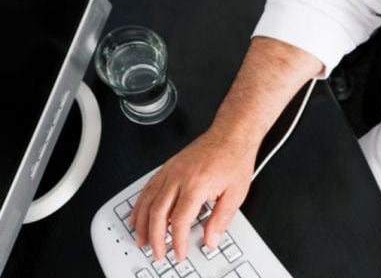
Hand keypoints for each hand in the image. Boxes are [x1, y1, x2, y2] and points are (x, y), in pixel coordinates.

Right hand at [128, 126, 256, 260]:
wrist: (231, 134)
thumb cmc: (235, 158)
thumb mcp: (236, 193)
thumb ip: (221, 219)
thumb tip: (210, 239)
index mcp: (196, 184)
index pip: (180, 220)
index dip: (177, 240)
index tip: (179, 252)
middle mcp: (179, 176)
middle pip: (158, 212)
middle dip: (155, 237)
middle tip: (157, 252)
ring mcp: (171, 170)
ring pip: (148, 200)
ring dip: (142, 222)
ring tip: (142, 239)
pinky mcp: (168, 166)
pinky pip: (148, 187)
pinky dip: (140, 204)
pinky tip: (138, 214)